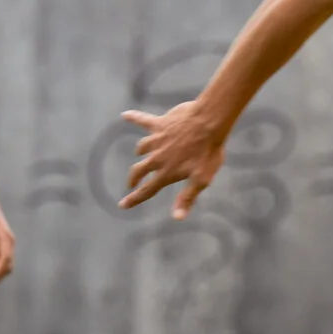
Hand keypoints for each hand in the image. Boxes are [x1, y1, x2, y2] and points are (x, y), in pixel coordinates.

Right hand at [119, 101, 228, 217]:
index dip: (134, 199)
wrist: (210, 122)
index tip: (122, 205)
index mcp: (166, 172)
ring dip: (140, 152)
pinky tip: (125, 115)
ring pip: (141, 148)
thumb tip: (177, 218)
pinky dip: (134, 118)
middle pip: (139, 170)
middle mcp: (157, 158)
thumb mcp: (201, 179)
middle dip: (133, 179)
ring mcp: (157, 140)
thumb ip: (187, 198)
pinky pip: (143, 120)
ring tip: (140, 154)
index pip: (146, 190)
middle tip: (131, 184)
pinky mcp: (160, 124)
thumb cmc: (208, 152)